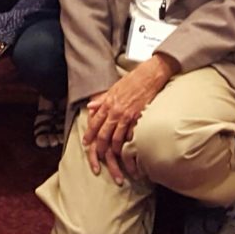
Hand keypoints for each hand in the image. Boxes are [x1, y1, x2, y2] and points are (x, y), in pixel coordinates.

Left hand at [82, 55, 174, 184]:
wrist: (148, 76)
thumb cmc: (132, 81)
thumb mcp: (113, 88)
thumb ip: (101, 99)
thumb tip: (90, 106)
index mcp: (107, 103)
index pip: (95, 122)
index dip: (89, 134)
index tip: (86, 143)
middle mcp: (115, 110)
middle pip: (103, 133)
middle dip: (99, 146)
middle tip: (97, 156)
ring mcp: (126, 115)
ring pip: (116, 137)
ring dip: (113, 149)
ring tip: (113, 157)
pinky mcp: (138, 118)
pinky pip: (130, 135)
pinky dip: (128, 144)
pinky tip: (128, 150)